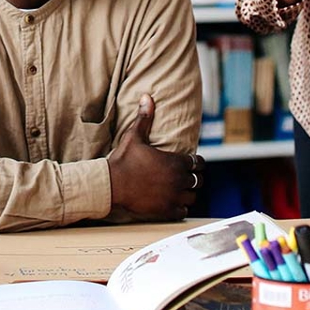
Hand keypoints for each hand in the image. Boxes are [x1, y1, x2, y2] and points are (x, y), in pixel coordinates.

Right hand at [108, 94, 204, 221]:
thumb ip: (144, 118)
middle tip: (185, 176)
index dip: (196, 162)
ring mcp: (172, 197)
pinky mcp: (165, 211)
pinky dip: (180, 208)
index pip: (199, 163)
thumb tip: (147, 97)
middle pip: (198, 180)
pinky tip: (172, 203)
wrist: (110, 185)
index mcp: (175, 162)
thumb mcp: (134, 136)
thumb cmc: (122, 160)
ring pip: (192, 197)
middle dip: (193, 177)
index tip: (191, 162)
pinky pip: (183, 212)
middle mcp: (178, 180)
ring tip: (180, 190)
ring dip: (188, 193)